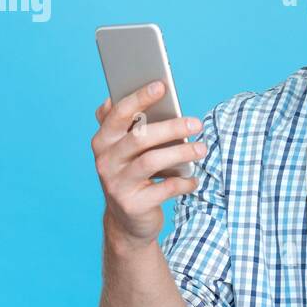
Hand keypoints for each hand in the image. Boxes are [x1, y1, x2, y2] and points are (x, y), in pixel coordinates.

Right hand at [91, 81, 205, 248]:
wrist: (127, 220)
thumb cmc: (134, 174)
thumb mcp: (127, 149)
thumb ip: (132, 123)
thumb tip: (153, 90)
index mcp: (103, 141)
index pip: (119, 114)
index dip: (139, 98)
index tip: (161, 86)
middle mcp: (105, 161)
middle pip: (139, 137)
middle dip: (171, 127)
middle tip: (197, 123)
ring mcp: (116, 184)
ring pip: (152, 161)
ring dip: (181, 153)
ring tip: (203, 149)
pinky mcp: (132, 204)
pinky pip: (164, 189)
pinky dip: (183, 182)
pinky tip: (194, 180)